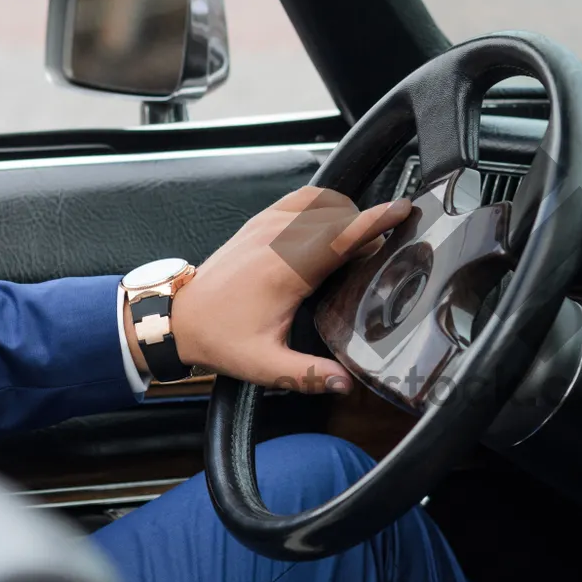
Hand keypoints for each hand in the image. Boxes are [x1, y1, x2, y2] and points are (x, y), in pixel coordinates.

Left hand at [125, 187, 410, 392]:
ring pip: (321, 203)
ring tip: (361, 237)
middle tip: (387, 244)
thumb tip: (345, 382)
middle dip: (367, 225)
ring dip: (346, 214)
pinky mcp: (259, 221)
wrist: (179, 318)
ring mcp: (267, 226)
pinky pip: (300, 199)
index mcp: (285, 272)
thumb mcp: (263, 366)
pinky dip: (323, 204)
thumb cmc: (221, 339)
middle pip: (337, 217)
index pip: (339, 236)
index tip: (401, 210)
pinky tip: (333, 221)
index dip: (373, 221)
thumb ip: (306, 374)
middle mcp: (277, 240)